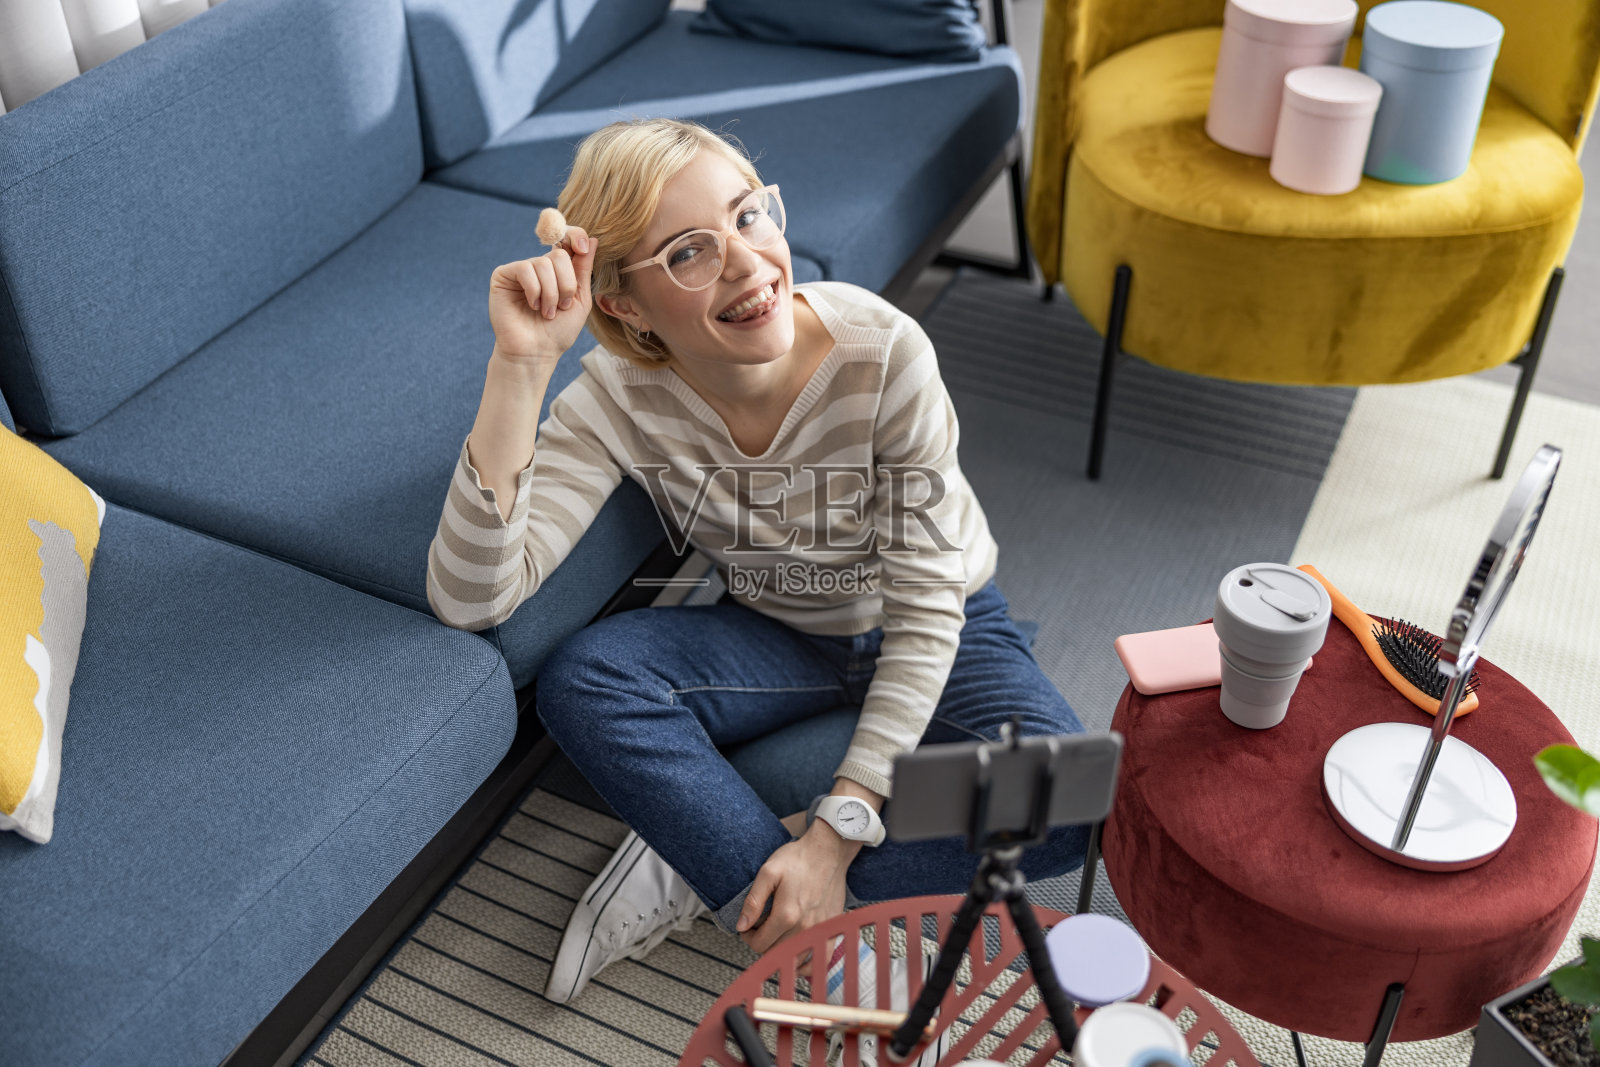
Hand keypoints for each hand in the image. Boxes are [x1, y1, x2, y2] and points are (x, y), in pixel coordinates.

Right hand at [488, 227, 596, 368]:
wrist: (536, 353)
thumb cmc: (558, 331)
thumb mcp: (579, 300)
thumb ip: (584, 270)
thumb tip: (593, 239)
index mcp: (557, 270)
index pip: (566, 239)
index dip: (576, 236)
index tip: (584, 248)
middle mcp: (538, 266)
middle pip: (559, 255)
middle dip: (566, 285)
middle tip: (560, 307)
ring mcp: (520, 270)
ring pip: (543, 264)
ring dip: (551, 294)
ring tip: (546, 313)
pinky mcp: (503, 275)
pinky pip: (525, 269)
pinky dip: (534, 291)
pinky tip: (532, 306)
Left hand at [737, 823, 858, 954]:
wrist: (829, 851)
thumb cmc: (798, 859)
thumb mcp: (768, 872)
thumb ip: (753, 901)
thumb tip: (741, 926)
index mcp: (786, 914)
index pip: (759, 944)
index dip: (748, 937)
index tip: (748, 927)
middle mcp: (804, 927)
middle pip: (775, 953)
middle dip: (762, 944)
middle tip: (760, 928)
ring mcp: (820, 929)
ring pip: (795, 960)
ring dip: (781, 954)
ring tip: (776, 938)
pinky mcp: (831, 928)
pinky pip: (821, 959)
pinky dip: (808, 966)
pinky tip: (798, 959)